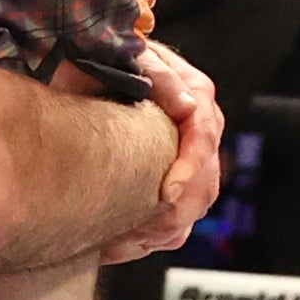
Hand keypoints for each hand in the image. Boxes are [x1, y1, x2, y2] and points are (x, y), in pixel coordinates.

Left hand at [102, 44, 225, 263]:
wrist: (94, 72)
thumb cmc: (109, 60)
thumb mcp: (129, 57)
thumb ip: (157, 75)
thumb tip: (188, 105)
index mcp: (196, 97)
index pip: (203, 138)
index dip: (190, 169)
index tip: (168, 193)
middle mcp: (201, 131)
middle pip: (204, 185)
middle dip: (172, 213)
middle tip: (139, 230)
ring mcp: (193, 160)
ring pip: (193, 209)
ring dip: (161, 229)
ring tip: (122, 239)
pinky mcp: (177, 184)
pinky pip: (177, 224)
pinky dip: (153, 238)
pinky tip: (122, 242)